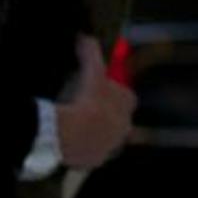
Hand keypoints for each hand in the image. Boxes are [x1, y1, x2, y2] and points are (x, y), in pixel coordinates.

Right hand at [54, 36, 134, 169]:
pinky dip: (85, 150)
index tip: (100, 90)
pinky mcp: (96, 160)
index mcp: (127, 105)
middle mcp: (124, 127)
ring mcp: (111, 145)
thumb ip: (90, 52)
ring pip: (107, 138)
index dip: (114, 92)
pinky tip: (73, 143)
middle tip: (88, 109)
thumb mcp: (90, 70)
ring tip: (79, 128)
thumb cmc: (86, 99)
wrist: (71, 133)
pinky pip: (92, 154)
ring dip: (97, 133)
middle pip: (119, 119)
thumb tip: (85, 36)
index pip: (127, 97)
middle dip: (107, 114)